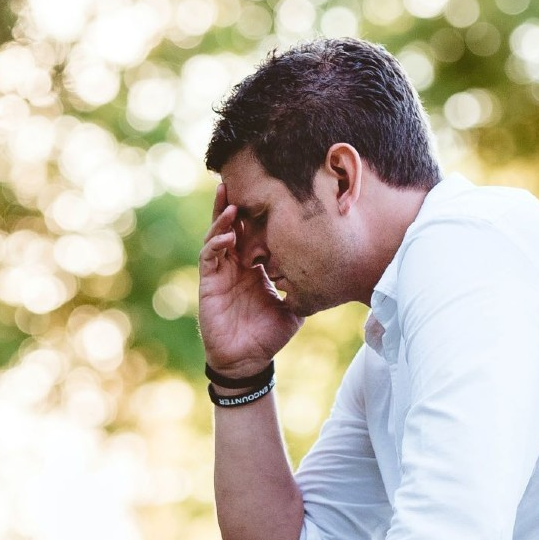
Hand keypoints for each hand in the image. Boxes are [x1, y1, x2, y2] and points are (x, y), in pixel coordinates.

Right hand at [199, 181, 300, 377]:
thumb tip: (329, 275)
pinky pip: (209, 257)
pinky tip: (227, 236)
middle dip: (233, 203)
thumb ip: (304, 289)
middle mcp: (236, 264)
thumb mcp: (294, 308)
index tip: (268, 191)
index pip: (254, 232)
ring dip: (222, 218)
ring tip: (230, 202)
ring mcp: (221, 272)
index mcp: (255, 266)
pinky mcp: (209, 283)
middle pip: (232, 226)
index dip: (258, 213)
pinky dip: (216, 244)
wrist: (247, 360)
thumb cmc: (268, 334)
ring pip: (217, 236)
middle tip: (238, 179)